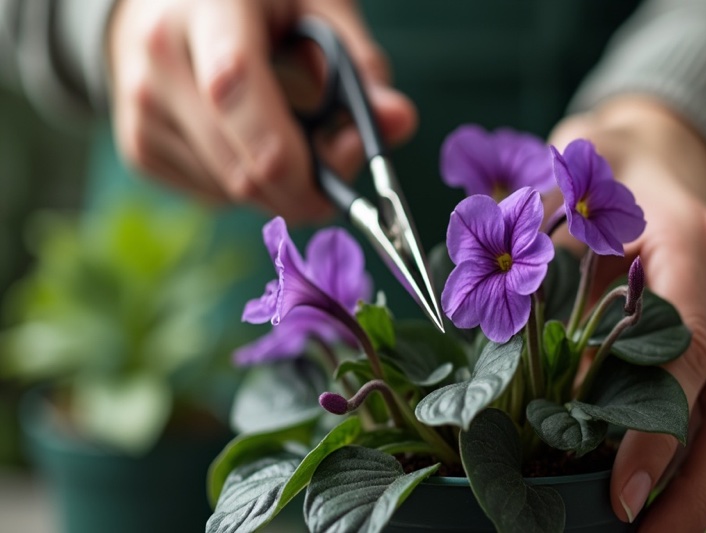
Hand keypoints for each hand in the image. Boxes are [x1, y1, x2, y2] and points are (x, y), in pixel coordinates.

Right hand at [106, 0, 415, 223]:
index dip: (287, 153)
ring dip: (278, 186)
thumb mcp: (315, 9)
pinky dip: (246, 185)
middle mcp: (159, 58)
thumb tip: (400, 123)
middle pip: (238, 164)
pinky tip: (245, 141)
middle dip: (303, 187)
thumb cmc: (256, 5)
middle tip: (338, 163)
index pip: (236, 88)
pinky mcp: (136, 147)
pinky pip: (212, 196)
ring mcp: (140, 108)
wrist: (164, 7)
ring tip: (286, 135)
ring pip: (231, 191)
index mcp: (208, 8)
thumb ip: (359, 67)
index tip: (332, 186)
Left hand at [549, 97, 705, 531]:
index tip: (620, 490)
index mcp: (689, 246)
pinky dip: (697, 452)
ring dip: (703, 485)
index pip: (687, 353)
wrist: (669, 143)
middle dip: (696, 488)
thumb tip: (516, 337)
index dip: (655, 430)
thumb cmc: (609, 166)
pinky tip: (660, 486)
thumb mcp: (570, 193)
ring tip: (651, 529)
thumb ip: (546, 254)